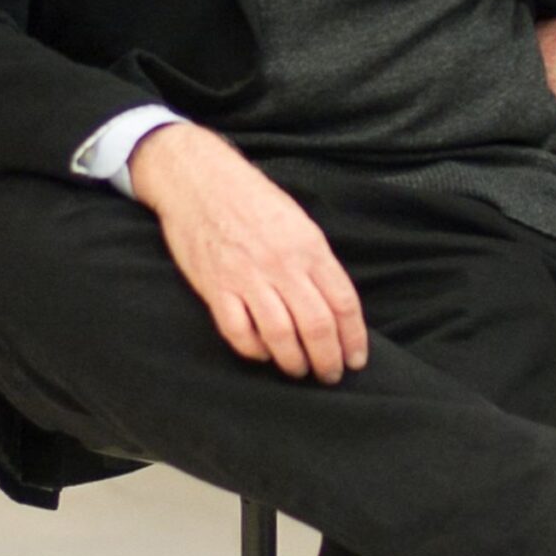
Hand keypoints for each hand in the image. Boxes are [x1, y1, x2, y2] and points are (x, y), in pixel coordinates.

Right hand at [128, 123, 368, 382]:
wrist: (199, 180)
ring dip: (294, 362)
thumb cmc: (252, 200)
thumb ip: (317, 262)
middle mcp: (282, 264)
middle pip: (316, 325)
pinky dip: (254, 350)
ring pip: (280, 335)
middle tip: (329, 375)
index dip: (354, 338)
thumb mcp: (298, 223)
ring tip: (299, 371)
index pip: (343, 303)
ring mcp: (247, 276)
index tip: (356, 360)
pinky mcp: (215, 286)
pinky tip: (262, 353)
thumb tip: (336, 306)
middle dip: (328, 360)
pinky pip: (238, 331)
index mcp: (309, 247)